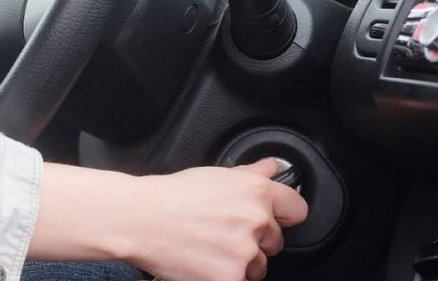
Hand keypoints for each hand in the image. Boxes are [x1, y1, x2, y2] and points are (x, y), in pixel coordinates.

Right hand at [29, 159, 307, 280]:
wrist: (140, 219)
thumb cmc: (170, 196)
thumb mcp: (214, 175)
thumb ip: (250, 173)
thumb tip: (273, 167)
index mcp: (255, 192)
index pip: (297, 209)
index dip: (283, 215)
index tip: (274, 219)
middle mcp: (255, 221)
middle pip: (275, 241)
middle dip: (254, 239)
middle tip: (223, 233)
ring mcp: (245, 252)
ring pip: (259, 266)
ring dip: (240, 262)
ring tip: (209, 248)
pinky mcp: (231, 278)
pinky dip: (224, 275)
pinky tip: (204, 263)